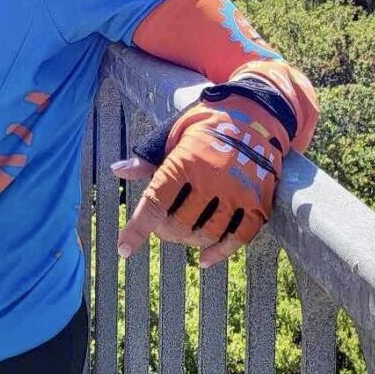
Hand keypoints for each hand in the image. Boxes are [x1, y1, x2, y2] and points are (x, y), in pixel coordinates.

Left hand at [112, 61, 316, 267]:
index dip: (137, 230)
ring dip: (189, 241)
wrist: (254, 113)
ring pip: (206, 234)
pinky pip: (238, 238)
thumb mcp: (171, 134)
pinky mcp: (257, 202)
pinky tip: (205, 260)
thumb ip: (147, 159)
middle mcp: (209, 180)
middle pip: (178, 225)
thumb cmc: (204, 124)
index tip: (124, 249)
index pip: (154, 204)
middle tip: (163, 226)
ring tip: (183, 234)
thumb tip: (117, 170)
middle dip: (165, 232)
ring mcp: (236, 192)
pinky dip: (220, 253)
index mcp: (183, 162)